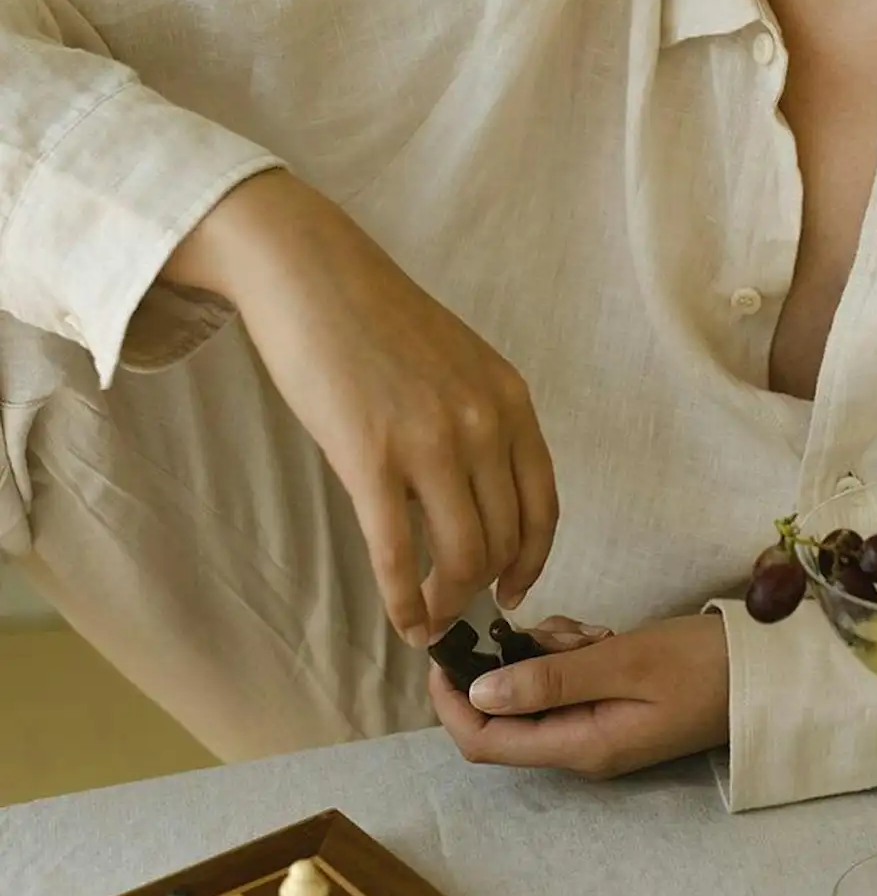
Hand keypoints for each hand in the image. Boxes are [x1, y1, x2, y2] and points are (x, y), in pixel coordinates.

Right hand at [162, 170, 557, 646]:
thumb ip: (477, 422)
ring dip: (447, 602)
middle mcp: (483, 421)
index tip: (514, 590)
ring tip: (429, 618)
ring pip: (462, 555)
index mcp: (509, 397)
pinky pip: (399, 554)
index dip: (533, 559)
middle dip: (483, 587)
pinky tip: (400, 619)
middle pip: (503, 538)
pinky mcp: (371, 458)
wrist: (313, 275)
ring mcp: (431, 441)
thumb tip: (473, 499)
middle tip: (457, 611)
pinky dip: (404, 601)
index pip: (543, 503)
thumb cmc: (377, 318)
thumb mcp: (456, 364)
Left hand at [429, 613, 729, 779]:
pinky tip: (600, 633)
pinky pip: (564, 678)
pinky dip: (569, 648)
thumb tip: (480, 692)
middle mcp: (578, 745)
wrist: (763, 668)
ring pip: (535, 686)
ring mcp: (595, 726)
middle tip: (558, 628)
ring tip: (591, 630)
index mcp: (578, 746)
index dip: (452, 702)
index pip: (486, 742)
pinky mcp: (609, 703)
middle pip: (507, 711)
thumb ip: (552, 676)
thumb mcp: (625, 662)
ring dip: (546, 649)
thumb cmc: (700, 664)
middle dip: (512, 661)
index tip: (445, 649)